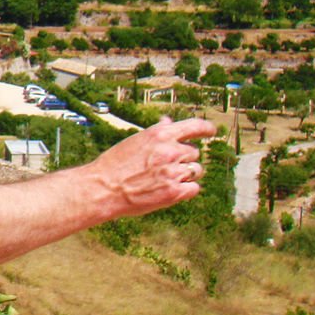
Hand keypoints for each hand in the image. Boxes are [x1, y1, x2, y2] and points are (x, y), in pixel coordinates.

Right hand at [89, 116, 216, 218]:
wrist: (103, 188)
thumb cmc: (114, 164)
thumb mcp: (134, 141)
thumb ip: (156, 132)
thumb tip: (168, 122)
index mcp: (160, 135)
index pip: (194, 127)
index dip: (206, 128)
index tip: (211, 131)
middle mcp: (170, 151)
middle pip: (193, 152)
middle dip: (184, 157)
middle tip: (167, 165)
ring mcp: (174, 172)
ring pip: (196, 170)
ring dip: (186, 173)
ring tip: (167, 178)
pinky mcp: (175, 192)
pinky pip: (194, 188)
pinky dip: (186, 189)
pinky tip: (170, 189)